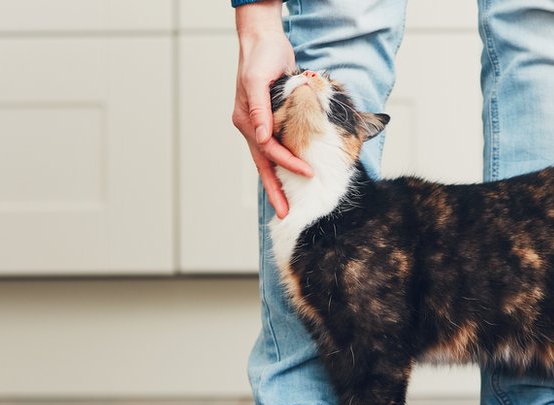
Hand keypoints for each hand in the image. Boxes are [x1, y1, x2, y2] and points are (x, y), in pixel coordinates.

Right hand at [232, 0, 312, 218]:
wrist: (264, 41)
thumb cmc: (262, 56)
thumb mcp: (258, 79)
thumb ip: (259, 108)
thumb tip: (261, 136)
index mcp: (246, 120)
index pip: (269, 150)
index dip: (288, 163)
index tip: (308, 173)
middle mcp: (251, 126)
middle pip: (264, 165)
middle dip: (275, 191)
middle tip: (285, 214)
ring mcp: (259, 125)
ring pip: (269, 160)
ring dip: (278, 182)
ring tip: (285, 205)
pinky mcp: (270, 120)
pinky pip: (276, 148)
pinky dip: (283, 164)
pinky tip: (289, 176)